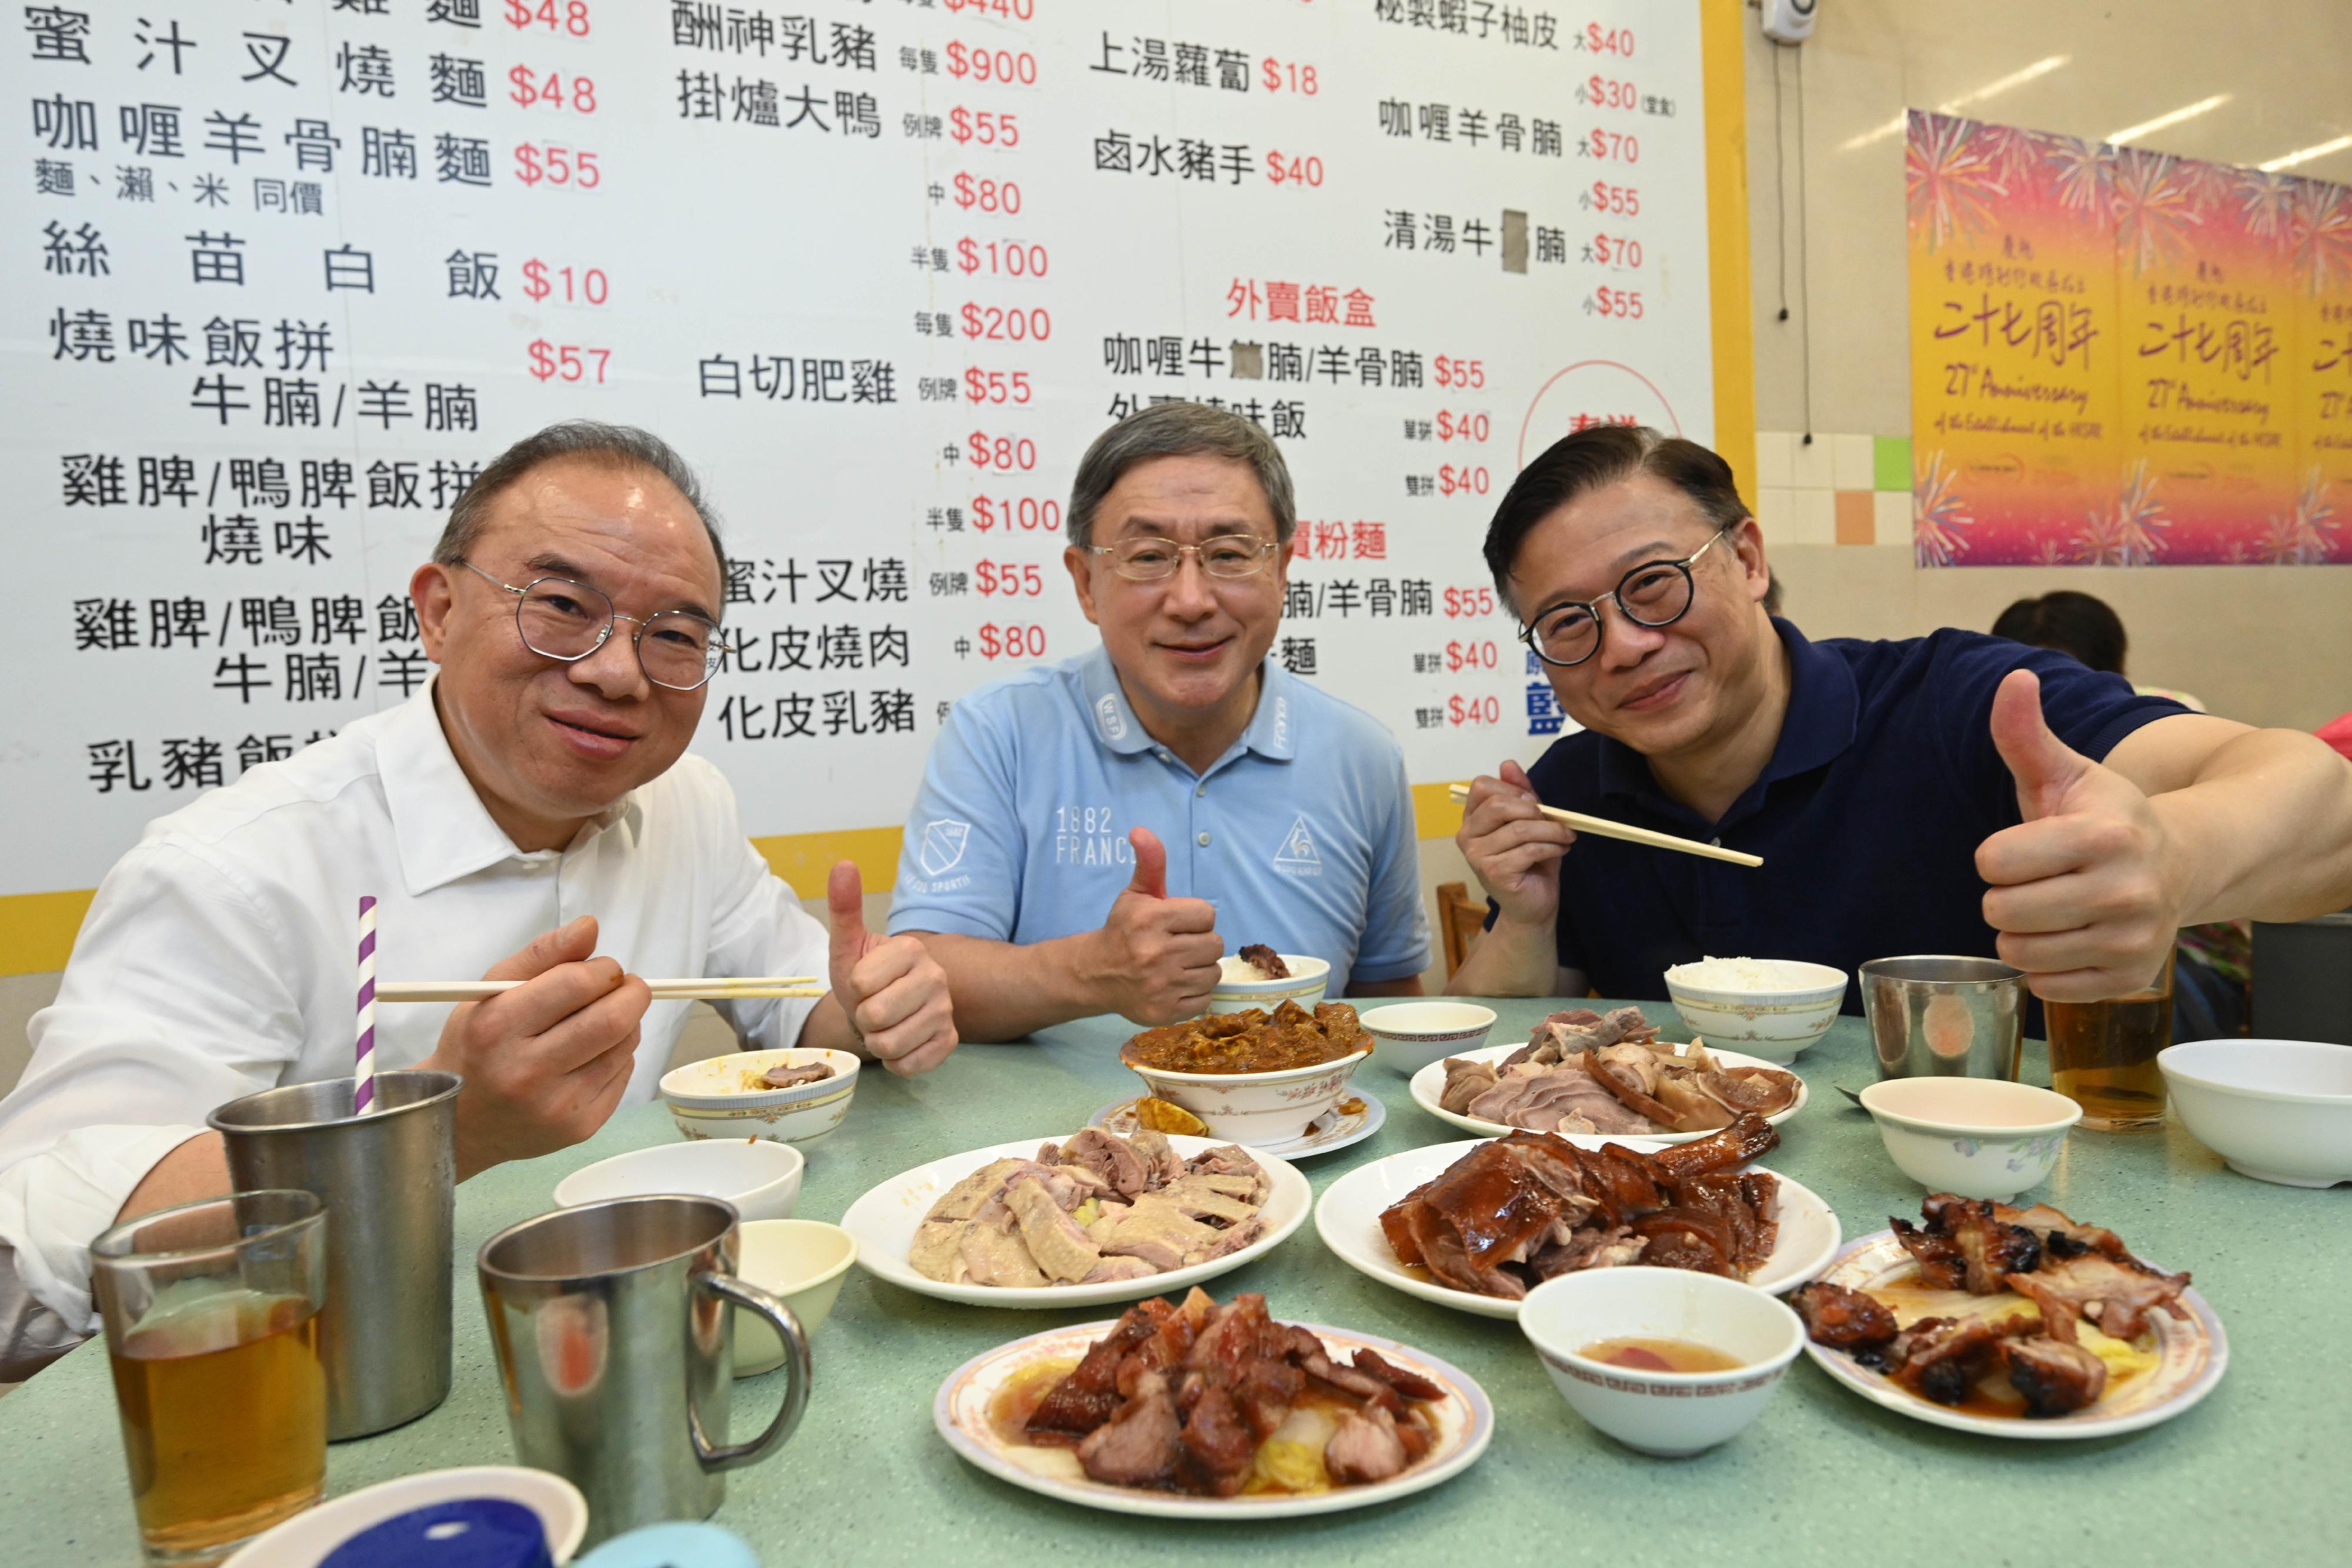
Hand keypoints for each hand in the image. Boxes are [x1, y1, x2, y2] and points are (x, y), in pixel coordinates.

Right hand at [419, 915, 650, 1180]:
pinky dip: (618, 1054)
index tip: (600, 968)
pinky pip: (624, 1074)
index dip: (603, 968)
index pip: (577, 983)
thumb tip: (590, 926)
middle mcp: (526, 1071)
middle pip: (613, 1018)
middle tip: (623, 986)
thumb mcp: (491, 990)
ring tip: (600, 1020)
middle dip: (631, 991)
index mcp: (497, 1027)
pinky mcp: (580, 1127)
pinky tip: (591, 1054)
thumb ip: (542, 953)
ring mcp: (556, 1105)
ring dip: (626, 1022)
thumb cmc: (477, 1045)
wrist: (462, 1121)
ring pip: (625, 1045)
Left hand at [826, 861, 958, 1074]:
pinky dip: (896, 1061)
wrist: (881, 1009)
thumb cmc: (863, 977)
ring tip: (885, 1026)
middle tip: (872, 1009)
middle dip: (864, 1019)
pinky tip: (900, 1043)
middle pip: (875, 1016)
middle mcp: (936, 977)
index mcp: (911, 949)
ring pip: (890, 1044)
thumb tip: (843, 864)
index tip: (863, 984)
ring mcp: (946, 1011)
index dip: (853, 989)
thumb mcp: (848, 945)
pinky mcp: (950, 1042)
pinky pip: (908, 1065)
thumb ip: (844, 908)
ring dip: (877, 1042)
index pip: (861, 982)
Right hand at [1086, 828, 1221, 1024]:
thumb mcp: (1135, 893)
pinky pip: (1204, 1000)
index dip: (1195, 918)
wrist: (1096, 974)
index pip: (1207, 914)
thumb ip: (1149, 862)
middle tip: (1179, 944)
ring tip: (1178, 964)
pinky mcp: (1165, 1012)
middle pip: (1214, 944)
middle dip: (1200, 942)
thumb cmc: (1123, 930)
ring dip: (1200, 968)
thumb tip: (1141, 831)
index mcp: (1151, 920)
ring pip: (1212, 973)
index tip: (1178, 923)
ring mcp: (1161, 986)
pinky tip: (1176, 984)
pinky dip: (1195, 993)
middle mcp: (1155, 954)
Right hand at [1456, 760, 1573, 928]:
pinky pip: (1529, 850)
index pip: (1482, 786)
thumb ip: (1520, 793)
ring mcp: (1477, 856)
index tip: (1534, 803)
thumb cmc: (1530, 862)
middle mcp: (1466, 836)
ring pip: (1520, 829)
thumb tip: (1508, 764)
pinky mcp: (1494, 872)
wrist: (1533, 904)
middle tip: (1554, 819)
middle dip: (1534, 809)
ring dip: (1551, 830)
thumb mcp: (1529, 821)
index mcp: (1472, 819)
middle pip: (1498, 805)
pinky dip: (1552, 847)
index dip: (1513, 789)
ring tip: (1566, 837)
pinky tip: (1561, 850)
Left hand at [1977, 669, 2182, 1000]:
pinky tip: (2070, 937)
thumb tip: (2013, 678)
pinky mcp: (2130, 978)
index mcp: (2104, 836)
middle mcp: (2126, 891)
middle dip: (2005, 895)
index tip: (2024, 847)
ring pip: (2020, 953)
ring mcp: (2133, 939)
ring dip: (2020, 933)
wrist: (2181, 863)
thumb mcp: (2066, 773)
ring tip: (2050, 908)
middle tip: (2036, 881)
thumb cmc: (2104, 817)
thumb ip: (2026, 734)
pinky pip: (2047, 988)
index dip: (1997, 855)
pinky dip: (2045, 967)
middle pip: (2002, 912)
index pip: (1995, 861)